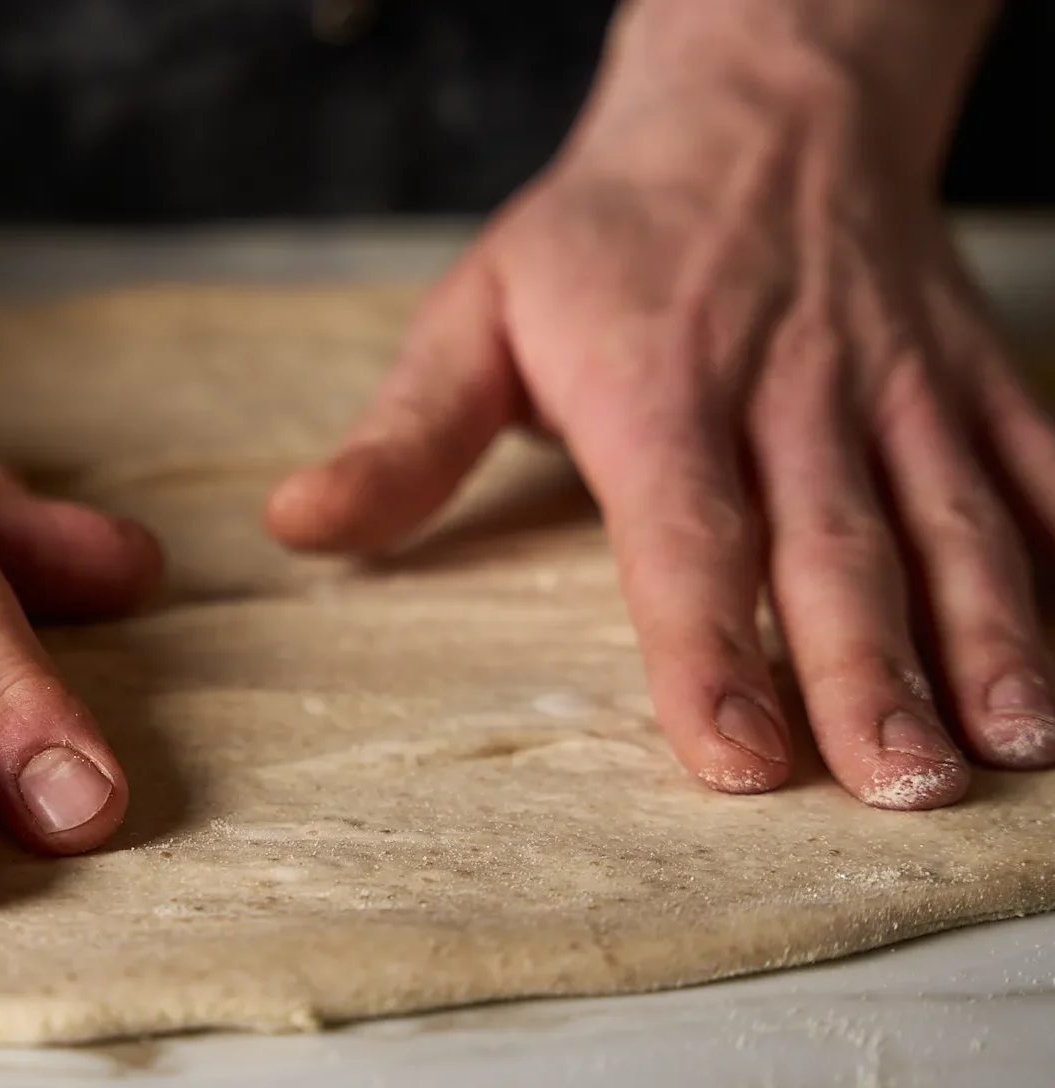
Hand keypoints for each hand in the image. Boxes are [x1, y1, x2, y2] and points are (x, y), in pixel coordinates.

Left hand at [265, 0, 1053, 809]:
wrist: (758, 105)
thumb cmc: (603, 236)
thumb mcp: (476, 314)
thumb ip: (401, 438)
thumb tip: (299, 528)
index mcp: (657, 389)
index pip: (685, 537)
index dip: (709, 650)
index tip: (737, 762)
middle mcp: (787, 393)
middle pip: (834, 546)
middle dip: (873, 672)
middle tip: (905, 787)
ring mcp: (891, 383)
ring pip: (948, 516)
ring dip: (988, 630)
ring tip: (1013, 741)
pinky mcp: (962, 371)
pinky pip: (1030, 457)